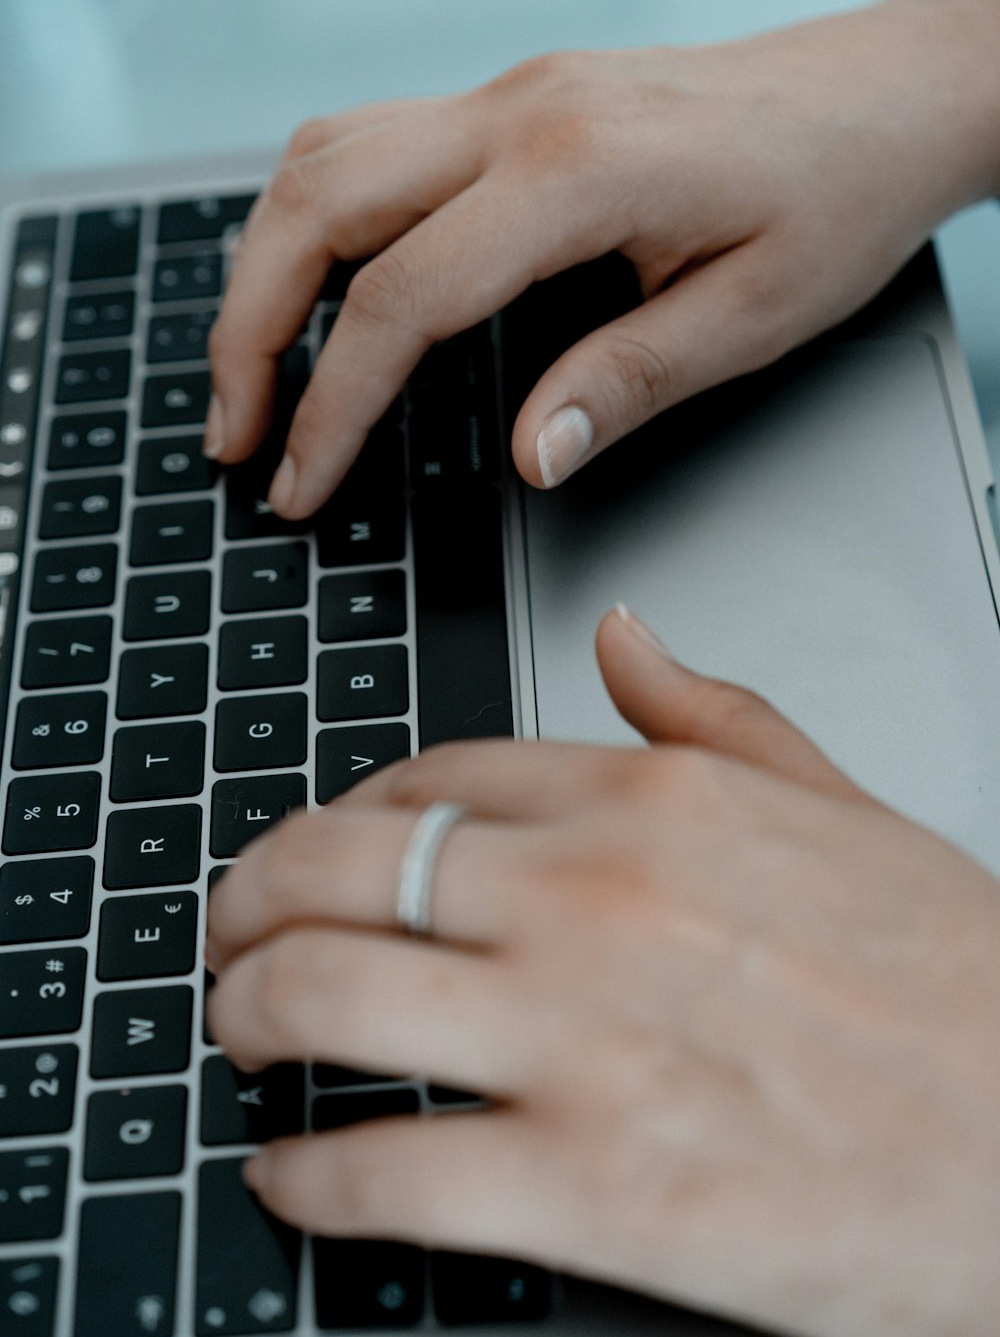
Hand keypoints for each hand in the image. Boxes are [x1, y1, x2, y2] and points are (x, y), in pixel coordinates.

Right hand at [205, 0, 999, 516]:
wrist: (879, 93)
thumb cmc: (836, 195)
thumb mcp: (752, 315)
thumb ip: (626, 383)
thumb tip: (529, 456)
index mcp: (580, 170)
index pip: (402, 295)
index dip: (332, 404)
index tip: (300, 481)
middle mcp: (522, 111)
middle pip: (317, 202)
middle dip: (248, 328)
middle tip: (234, 432)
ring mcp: (510, 93)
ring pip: (324, 155)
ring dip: (265, 264)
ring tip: (253, 371)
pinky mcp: (513, 99)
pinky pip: (370, 140)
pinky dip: (314, 218)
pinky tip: (318, 285)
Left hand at [206, 606, 999, 1336]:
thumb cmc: (955, 981)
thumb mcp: (835, 803)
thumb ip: (711, 711)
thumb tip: (624, 634)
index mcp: (650, 804)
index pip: (432, 777)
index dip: (340, 811)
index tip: (319, 845)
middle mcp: (595, 901)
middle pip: (340, 868)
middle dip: (248, 899)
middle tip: (227, 934)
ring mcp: (582, 1038)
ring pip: (325, 998)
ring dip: (243, 1017)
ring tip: (233, 1032)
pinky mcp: (592, 1187)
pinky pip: (384, 1171)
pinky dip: (307, 1178)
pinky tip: (289, 1176)